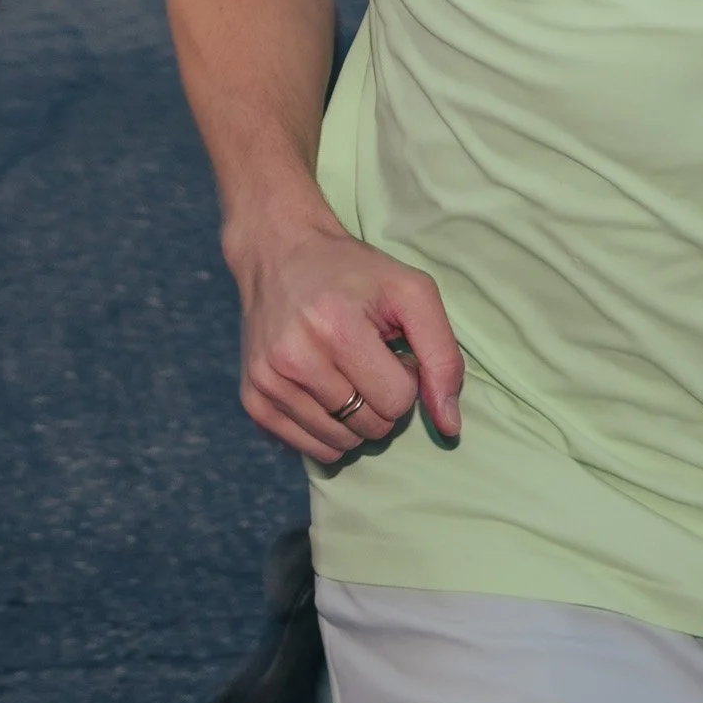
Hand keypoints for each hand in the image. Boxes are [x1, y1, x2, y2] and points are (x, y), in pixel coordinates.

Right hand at [231, 219, 464, 462]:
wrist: (280, 252)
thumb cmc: (354, 273)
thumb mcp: (412, 293)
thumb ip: (443, 357)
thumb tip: (449, 426)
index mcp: (336, 328)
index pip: (397, 402)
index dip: (405, 377)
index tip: (389, 349)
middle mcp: (294, 358)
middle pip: (371, 427)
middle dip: (381, 400)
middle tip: (366, 359)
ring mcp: (268, 382)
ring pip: (342, 445)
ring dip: (356, 418)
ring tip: (345, 372)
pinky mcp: (253, 399)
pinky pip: (311, 450)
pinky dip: (328, 430)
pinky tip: (324, 390)